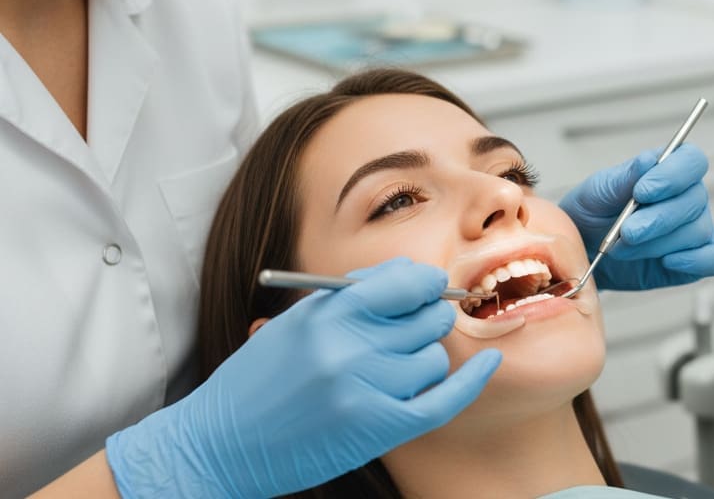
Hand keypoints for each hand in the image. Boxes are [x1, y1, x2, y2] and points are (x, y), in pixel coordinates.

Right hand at [105, 258, 500, 496]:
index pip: (405, 281)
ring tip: (393, 371)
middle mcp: (348, 346)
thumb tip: (409, 277)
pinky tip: (489, 364)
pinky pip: (442, 400)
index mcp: (327, 312)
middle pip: (427, 318)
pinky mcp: (375, 429)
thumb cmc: (257, 379)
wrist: (217, 444)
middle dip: (428, 319)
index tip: (428, 289)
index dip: (425, 283)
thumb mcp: (296, 322)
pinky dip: (470, 381)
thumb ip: (350, 296)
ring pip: (432, 359)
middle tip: (417, 328)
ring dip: (423, 362)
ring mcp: (363, 390)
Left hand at [560, 145, 713, 290]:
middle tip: (627, 232)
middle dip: (658, 219)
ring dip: (657, 243)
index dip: (673, 175)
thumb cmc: (593, 212)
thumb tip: (649, 159)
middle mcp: (688, 197)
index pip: (692, 160)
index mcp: (669, 170)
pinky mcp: (696, 260)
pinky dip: (693, 261)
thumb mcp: (599, 191)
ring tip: (623, 248)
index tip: (641, 192)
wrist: (586, 249)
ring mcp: (695, 229)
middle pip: (695, 200)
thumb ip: (625, 177)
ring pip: (696, 232)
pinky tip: (665, 262)